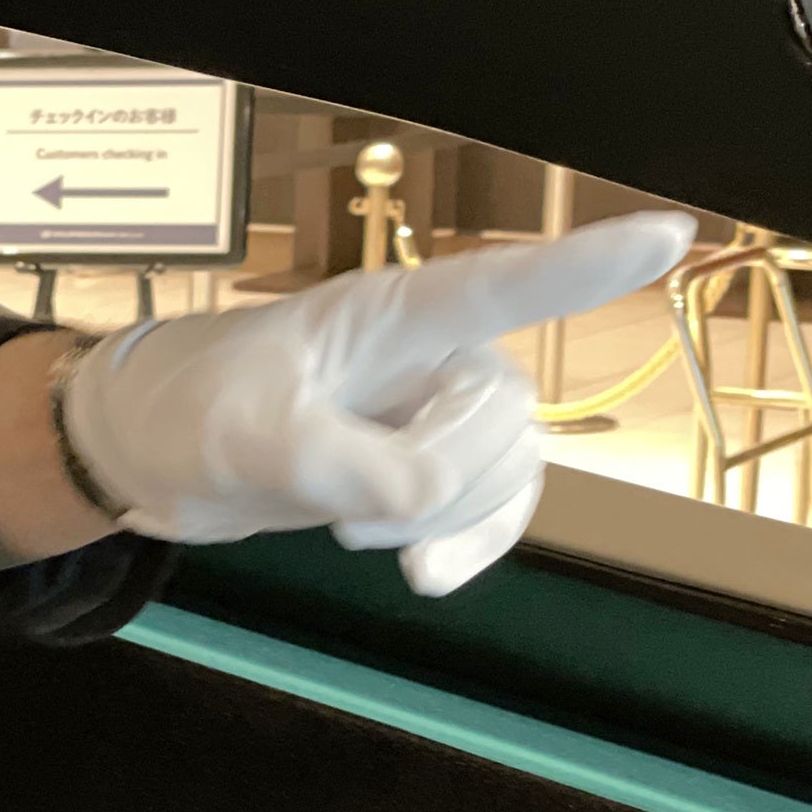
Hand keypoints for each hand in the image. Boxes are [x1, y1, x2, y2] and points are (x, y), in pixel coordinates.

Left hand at [59, 211, 696, 592]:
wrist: (145, 454)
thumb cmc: (185, 410)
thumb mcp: (250, 437)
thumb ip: (350, 465)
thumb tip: (424, 503)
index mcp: (387, 315)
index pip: (502, 284)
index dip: (583, 264)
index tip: (666, 234)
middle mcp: (428, 356)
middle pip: (508, 415)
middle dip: (444, 475)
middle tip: (345, 505)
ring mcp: (429, 413)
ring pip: (507, 468)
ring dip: (440, 516)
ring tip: (346, 523)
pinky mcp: (418, 467)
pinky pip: (494, 509)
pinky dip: (470, 546)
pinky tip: (427, 578)